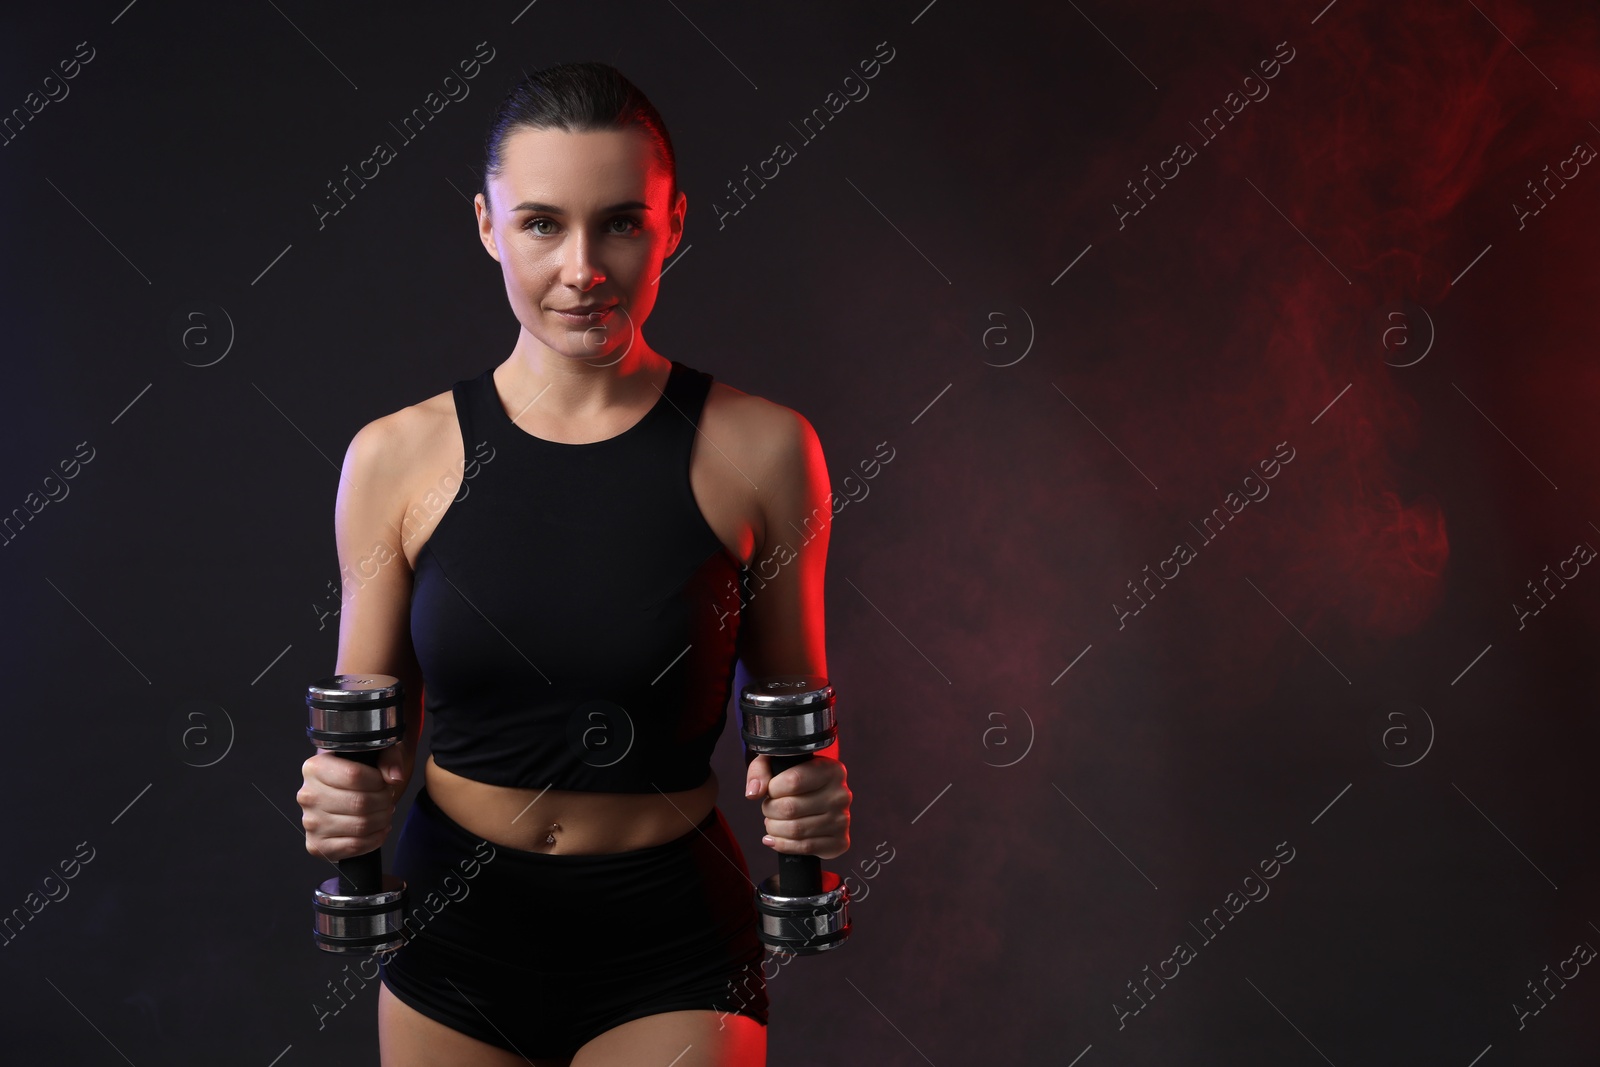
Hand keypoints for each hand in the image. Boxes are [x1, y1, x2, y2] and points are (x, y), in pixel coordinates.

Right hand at [297, 747, 406, 862]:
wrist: (346, 792)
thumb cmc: (360, 771)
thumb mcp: (376, 752)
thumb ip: (389, 757)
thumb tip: (395, 777)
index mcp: (315, 768)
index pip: (353, 775)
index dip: (378, 781)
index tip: (384, 782)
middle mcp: (307, 795)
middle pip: (359, 803)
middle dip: (384, 801)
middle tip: (387, 798)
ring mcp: (310, 823)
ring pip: (360, 826)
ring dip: (382, 820)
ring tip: (384, 812)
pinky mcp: (317, 846)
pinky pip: (354, 846)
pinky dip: (375, 839)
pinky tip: (379, 829)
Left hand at [745, 753, 850, 860]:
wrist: (819, 799)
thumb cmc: (796, 779)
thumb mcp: (777, 763)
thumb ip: (760, 770)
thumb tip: (753, 793)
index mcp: (831, 770)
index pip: (793, 781)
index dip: (772, 789)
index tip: (771, 790)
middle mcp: (840, 794)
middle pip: (790, 808)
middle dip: (769, 810)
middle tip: (768, 808)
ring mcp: (842, 820)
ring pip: (795, 830)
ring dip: (774, 828)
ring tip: (772, 822)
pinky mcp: (839, 842)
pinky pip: (804, 847)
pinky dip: (782, 845)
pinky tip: (774, 839)